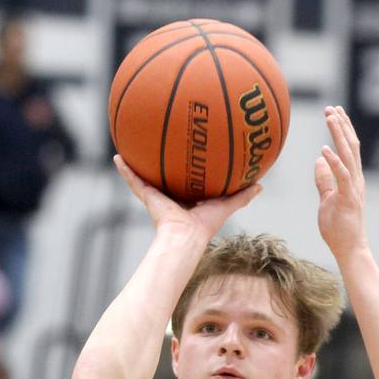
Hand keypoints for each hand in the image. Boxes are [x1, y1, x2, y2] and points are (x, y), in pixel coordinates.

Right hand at [113, 154, 260, 242]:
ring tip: (132, 144)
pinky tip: (117, 156)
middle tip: (160, 141)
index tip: (189, 154)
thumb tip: (261, 185)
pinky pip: (133, 180)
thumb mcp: (227, 205)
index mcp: (188, 200)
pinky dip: (125, 170)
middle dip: (162, 161)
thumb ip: (242, 196)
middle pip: (165, 176)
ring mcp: (157, 196)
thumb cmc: (205, 225)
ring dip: (138, 163)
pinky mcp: (147, 197)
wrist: (185, 236)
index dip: (188, 168)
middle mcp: (171, 197)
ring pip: (146, 176)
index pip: (188, 181)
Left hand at [315, 106, 367, 256]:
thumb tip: (318, 159)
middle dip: (341, 125)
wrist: (351, 249)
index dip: (342, 129)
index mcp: (352, 178)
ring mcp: (353, 188)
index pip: (349, 148)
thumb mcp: (327, 199)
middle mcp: (356, 180)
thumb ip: (324, 179)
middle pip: (351, 146)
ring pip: (348, 155)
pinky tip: (324, 149)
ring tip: (330, 117)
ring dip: (338, 135)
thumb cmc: (339, 228)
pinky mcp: (348, 199)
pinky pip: (341, 176)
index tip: (334, 111)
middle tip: (331, 107)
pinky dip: (333, 161)